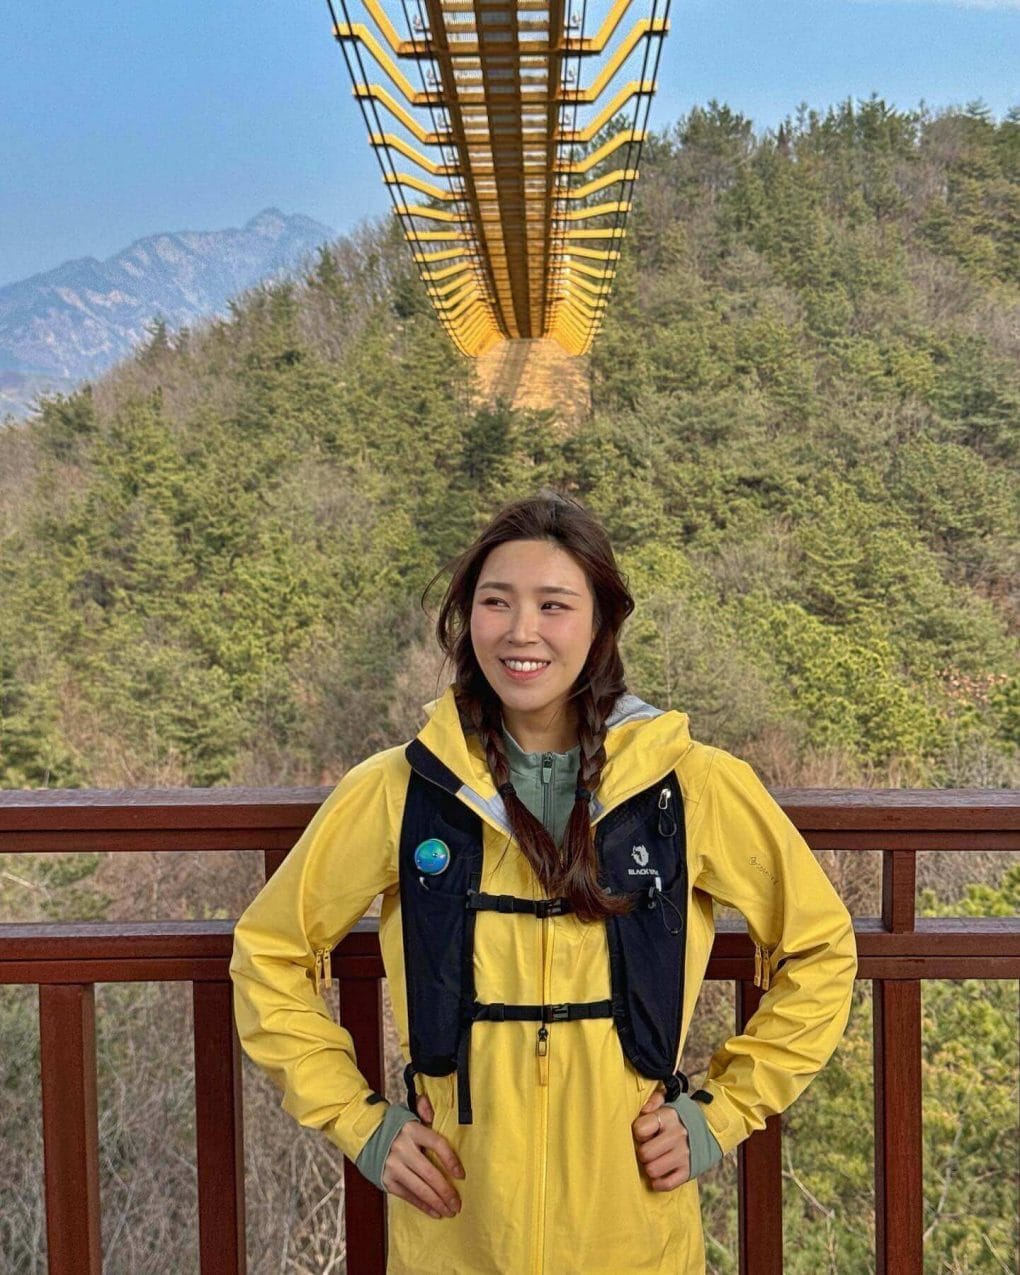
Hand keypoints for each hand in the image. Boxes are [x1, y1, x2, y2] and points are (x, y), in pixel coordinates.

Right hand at [381, 1093, 463, 1218]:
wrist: (365, 1136)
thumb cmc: (394, 1126)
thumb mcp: (409, 1113)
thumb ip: (423, 1108)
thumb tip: (430, 1109)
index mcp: (412, 1130)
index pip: (437, 1144)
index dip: (451, 1160)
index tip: (461, 1175)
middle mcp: (403, 1148)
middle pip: (430, 1172)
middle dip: (446, 1191)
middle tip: (457, 1203)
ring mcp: (393, 1166)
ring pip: (419, 1188)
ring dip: (436, 1202)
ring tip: (449, 1211)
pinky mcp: (386, 1180)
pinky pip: (407, 1196)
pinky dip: (422, 1206)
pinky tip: (434, 1212)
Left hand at [631, 1088, 690, 1190]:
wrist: (710, 1128)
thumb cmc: (680, 1116)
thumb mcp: (669, 1100)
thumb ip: (654, 1100)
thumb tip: (643, 1111)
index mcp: (669, 1117)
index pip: (640, 1129)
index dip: (638, 1132)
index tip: (644, 1133)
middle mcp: (676, 1136)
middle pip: (645, 1153)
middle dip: (643, 1152)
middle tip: (648, 1148)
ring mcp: (683, 1155)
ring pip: (653, 1170)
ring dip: (650, 1167)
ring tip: (654, 1159)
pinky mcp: (688, 1171)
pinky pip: (667, 1184)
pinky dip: (659, 1183)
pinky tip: (658, 1175)